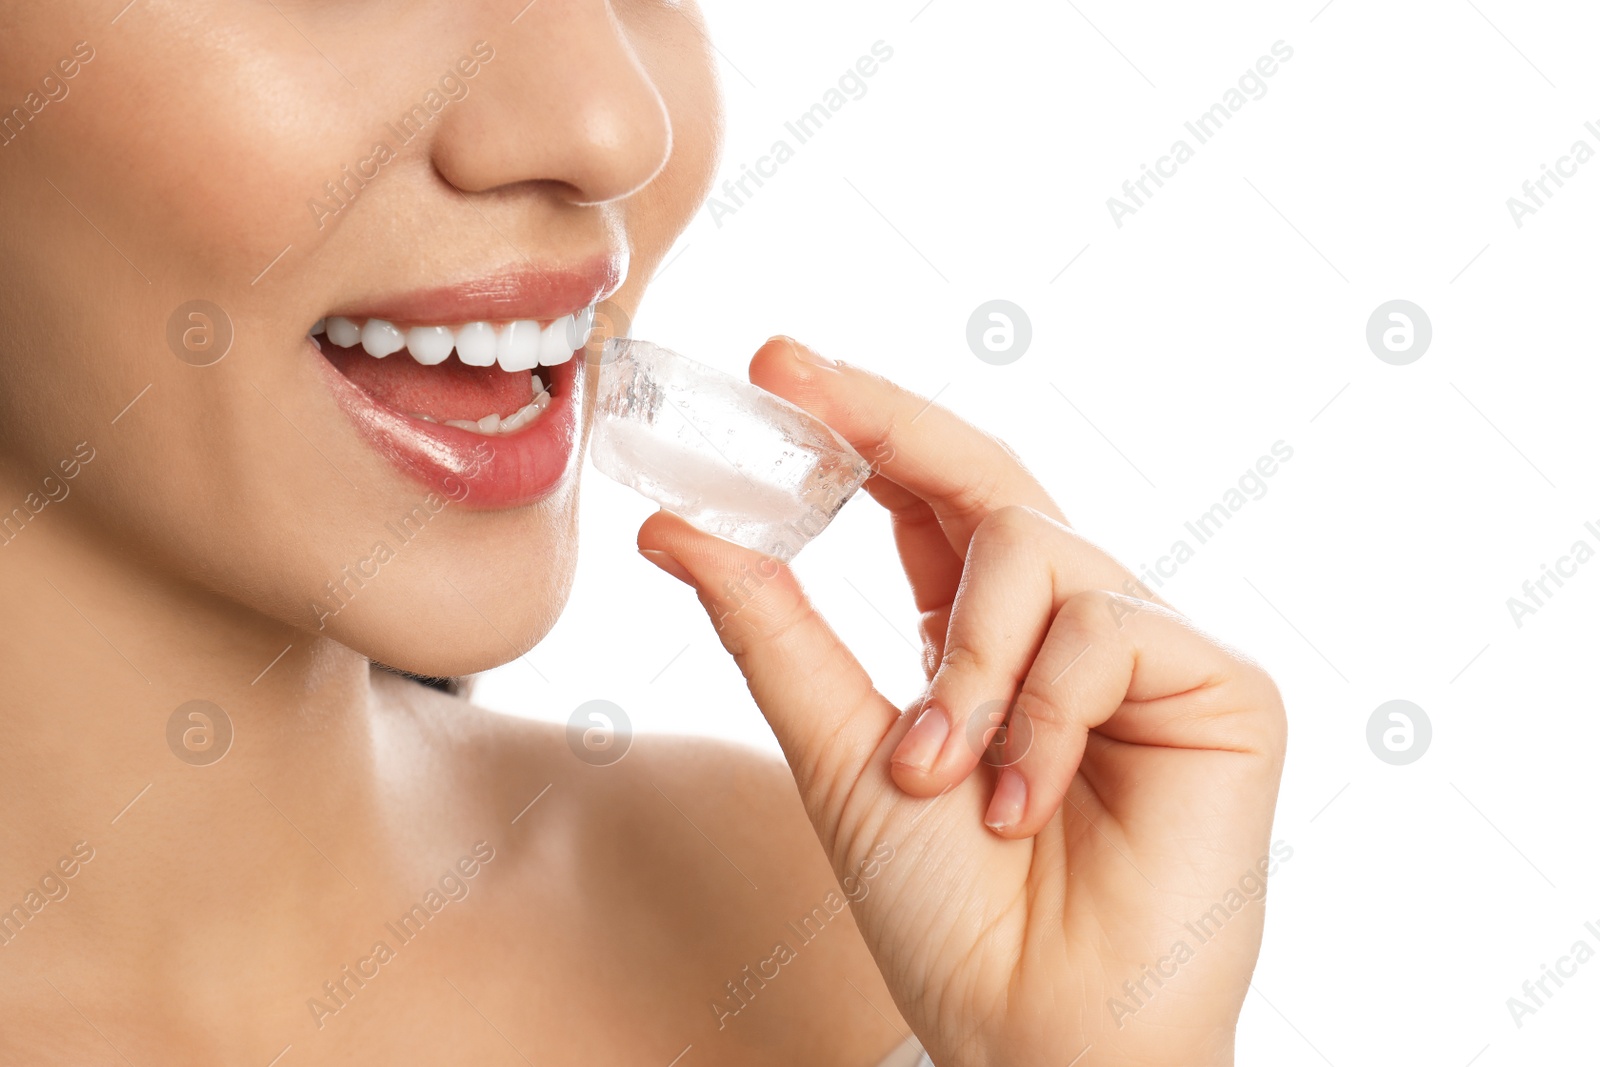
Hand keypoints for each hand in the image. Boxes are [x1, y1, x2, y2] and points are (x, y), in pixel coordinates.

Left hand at [636, 337, 1286, 1066]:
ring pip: (1035, 553)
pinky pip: (1106, 627)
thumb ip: (772, 629)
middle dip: (887, 422)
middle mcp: (1066, 627)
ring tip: (936, 775)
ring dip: (962, 664)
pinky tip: (1020, 802)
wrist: (1038, 1033)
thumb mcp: (836, 750)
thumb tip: (673, 529)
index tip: (772, 367)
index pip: (925, 499)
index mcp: (981, 640)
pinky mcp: (1221, 685)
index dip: (858, 427)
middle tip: (793, 376)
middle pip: (986, 476)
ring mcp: (1147, 649)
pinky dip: (1036, 712)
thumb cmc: (944, 913)